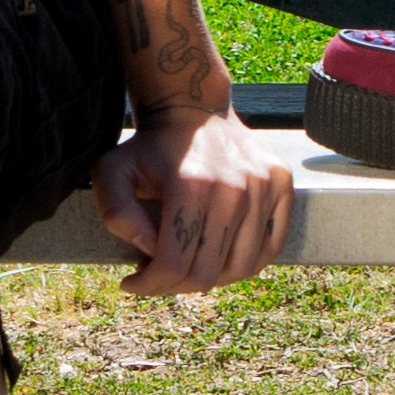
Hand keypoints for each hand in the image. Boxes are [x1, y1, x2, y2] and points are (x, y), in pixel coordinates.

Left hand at [91, 102, 292, 293]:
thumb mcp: (112, 172)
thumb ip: (118, 214)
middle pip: (208, 273)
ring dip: (212, 278)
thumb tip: (150, 249)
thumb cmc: (150, 147)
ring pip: (242, 267)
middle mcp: (234, 188)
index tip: (133, 282)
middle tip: (160, 276)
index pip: (174, 264)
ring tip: (190, 265)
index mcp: (191, 186)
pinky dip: (247, 263)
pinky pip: (271, 246)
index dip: (149, 285)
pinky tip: (221, 256)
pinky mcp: (282, 184)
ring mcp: (264, 186)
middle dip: (176, 286)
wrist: (193, 108)